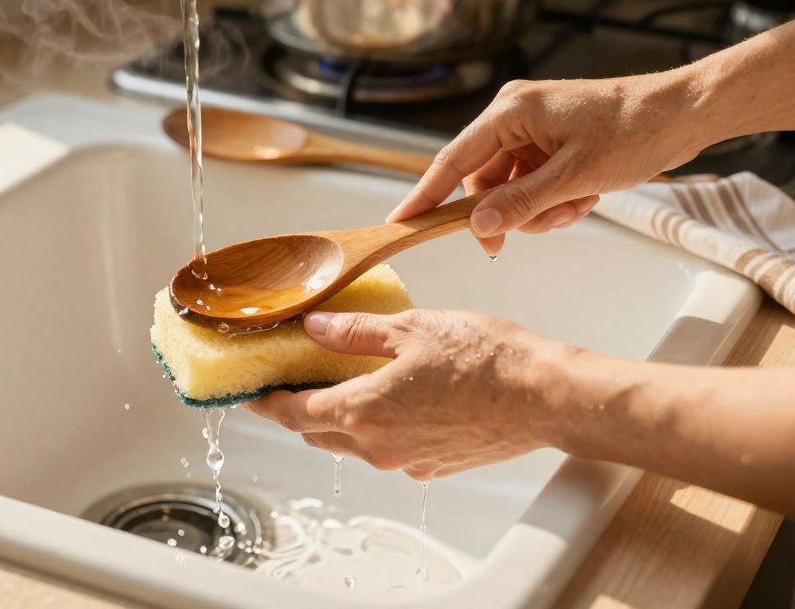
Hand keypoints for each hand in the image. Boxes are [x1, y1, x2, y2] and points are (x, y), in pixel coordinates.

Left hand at [245, 309, 574, 479]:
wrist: (543, 396)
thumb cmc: (486, 359)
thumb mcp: (410, 328)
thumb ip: (354, 332)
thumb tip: (315, 328)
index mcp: (364, 411)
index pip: (294, 414)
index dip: (267, 403)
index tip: (250, 393)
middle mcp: (379, 446)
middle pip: (319, 433)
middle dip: (298, 410)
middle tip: (290, 381)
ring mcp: (407, 461)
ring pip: (353, 444)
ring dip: (338, 418)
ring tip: (338, 383)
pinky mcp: (433, 466)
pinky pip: (388, 449)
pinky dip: (375, 427)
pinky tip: (389, 397)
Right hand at [389, 74, 709, 255]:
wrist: (683, 113)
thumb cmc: (634, 131)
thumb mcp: (574, 178)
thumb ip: (521, 204)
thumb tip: (478, 228)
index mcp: (510, 111)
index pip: (453, 161)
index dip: (426, 195)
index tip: (401, 222)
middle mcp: (513, 114)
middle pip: (484, 181)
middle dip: (512, 210)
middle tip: (545, 222)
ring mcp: (531, 127)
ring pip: (509, 188)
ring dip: (539, 208)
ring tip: (578, 204)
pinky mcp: (549, 139)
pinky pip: (531, 182)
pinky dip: (553, 199)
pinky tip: (584, 197)